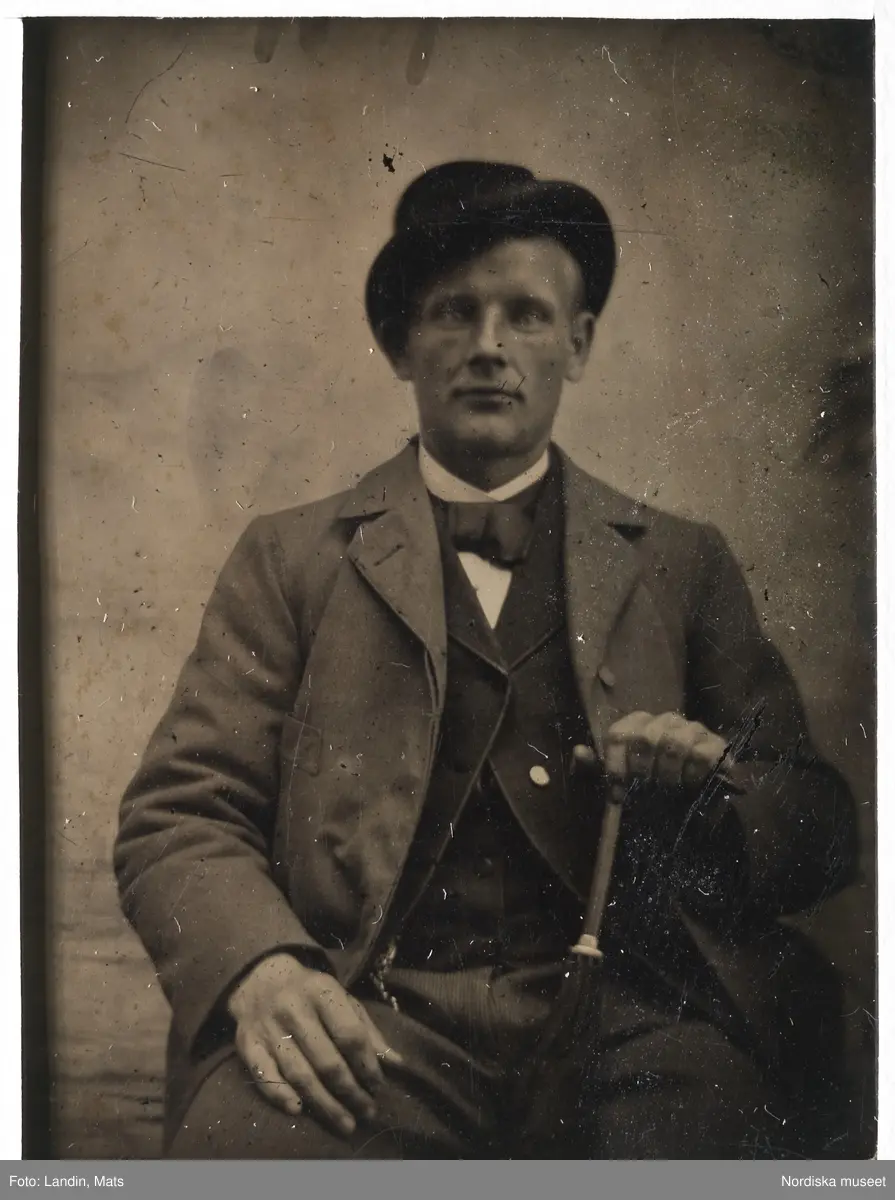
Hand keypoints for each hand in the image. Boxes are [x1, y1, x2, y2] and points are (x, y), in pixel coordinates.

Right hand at [227, 952, 402, 1136]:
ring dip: (324, 1104)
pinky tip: (299, 1110)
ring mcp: (267, 1027)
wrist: (260, 978)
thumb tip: (397, 1064)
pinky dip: (280, 1094)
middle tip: (367, 1112)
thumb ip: (367, 1031)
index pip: (350, 1034)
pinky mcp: (246, 1043)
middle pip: (326, 1060)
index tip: (379, 1087)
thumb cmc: (311, 995)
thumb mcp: (342, 1000)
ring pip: (298, 1074)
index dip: (367, 1065)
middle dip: (350, 1092)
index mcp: (322, 991)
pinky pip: (263, 1075)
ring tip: (346, 1123)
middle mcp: (293, 1008)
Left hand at [603, 711, 728, 790]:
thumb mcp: (614, 780)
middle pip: (646, 738)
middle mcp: (663, 720)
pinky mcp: (715, 743)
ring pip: (675, 744)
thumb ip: (592, 768)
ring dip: (669, 774)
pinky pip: (704, 754)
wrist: (687, 798)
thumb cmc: (644, 784)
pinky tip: (691, 786)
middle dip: (643, 772)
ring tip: (668, 791)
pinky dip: (694, 774)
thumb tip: (579, 751)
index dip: (616, 766)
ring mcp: (690, 728)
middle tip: (646, 792)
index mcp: (634, 723)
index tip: (617, 794)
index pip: (618, 735)